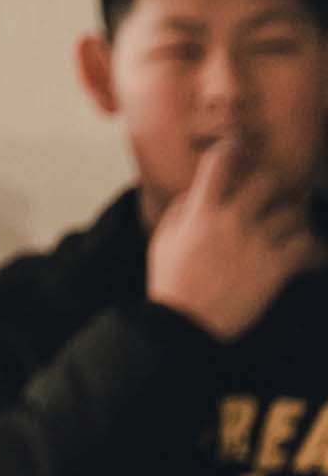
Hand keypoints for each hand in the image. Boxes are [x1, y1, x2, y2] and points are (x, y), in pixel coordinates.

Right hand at [149, 137, 318, 339]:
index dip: (232, 150)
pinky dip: (311, 249)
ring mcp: (257, 244)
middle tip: (273, 195)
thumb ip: (182, 209)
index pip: (220, 162)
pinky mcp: (276, 267)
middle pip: (268, 181)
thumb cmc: (171, 281)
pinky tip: (306, 255)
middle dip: (272, 186)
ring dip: (294, 218)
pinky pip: (308, 245)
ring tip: (289, 226)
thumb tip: (197, 189)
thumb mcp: (164, 238)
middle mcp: (231, 222)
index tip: (238, 152)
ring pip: (294, 213)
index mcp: (200, 212)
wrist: (183, 325)